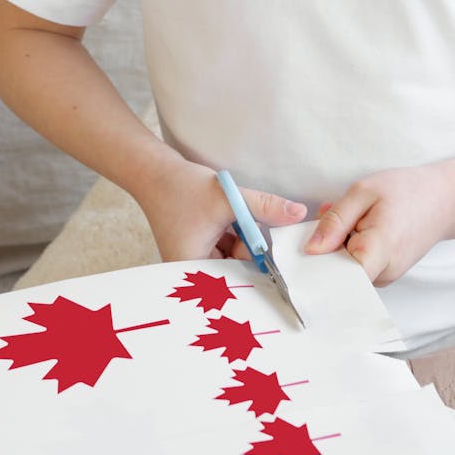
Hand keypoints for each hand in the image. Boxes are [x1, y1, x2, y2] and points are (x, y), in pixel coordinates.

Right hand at [135, 151, 306, 263]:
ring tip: (239, 222)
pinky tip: (235, 222)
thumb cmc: (181, 188)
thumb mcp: (228, 199)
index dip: (259, 274)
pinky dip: (236, 236)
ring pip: (234, 258)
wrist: (156, 172)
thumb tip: (299, 214)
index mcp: (194, 270)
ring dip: (245, 242)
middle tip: (264, 235)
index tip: (281, 266)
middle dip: (253, 253)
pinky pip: (227, 248)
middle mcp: (193, 272)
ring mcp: (197, 260)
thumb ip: (265, 207)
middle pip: (237, 271)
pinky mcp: (201, 248)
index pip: (236, 283)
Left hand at [304, 164, 454, 284]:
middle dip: (325, 247)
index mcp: (378, 252)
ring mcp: (387, 276)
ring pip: (347, 269)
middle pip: (337, 273)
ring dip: (338, 244)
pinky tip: (358, 225)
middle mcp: (383, 273)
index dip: (316, 267)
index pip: (336, 280)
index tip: (304, 251)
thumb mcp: (364, 192)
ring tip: (350, 216)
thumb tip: (311, 250)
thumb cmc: (406, 191)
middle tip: (327, 215)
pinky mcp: (387, 273)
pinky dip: (350, 247)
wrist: (445, 200)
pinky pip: (358, 266)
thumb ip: (336, 221)